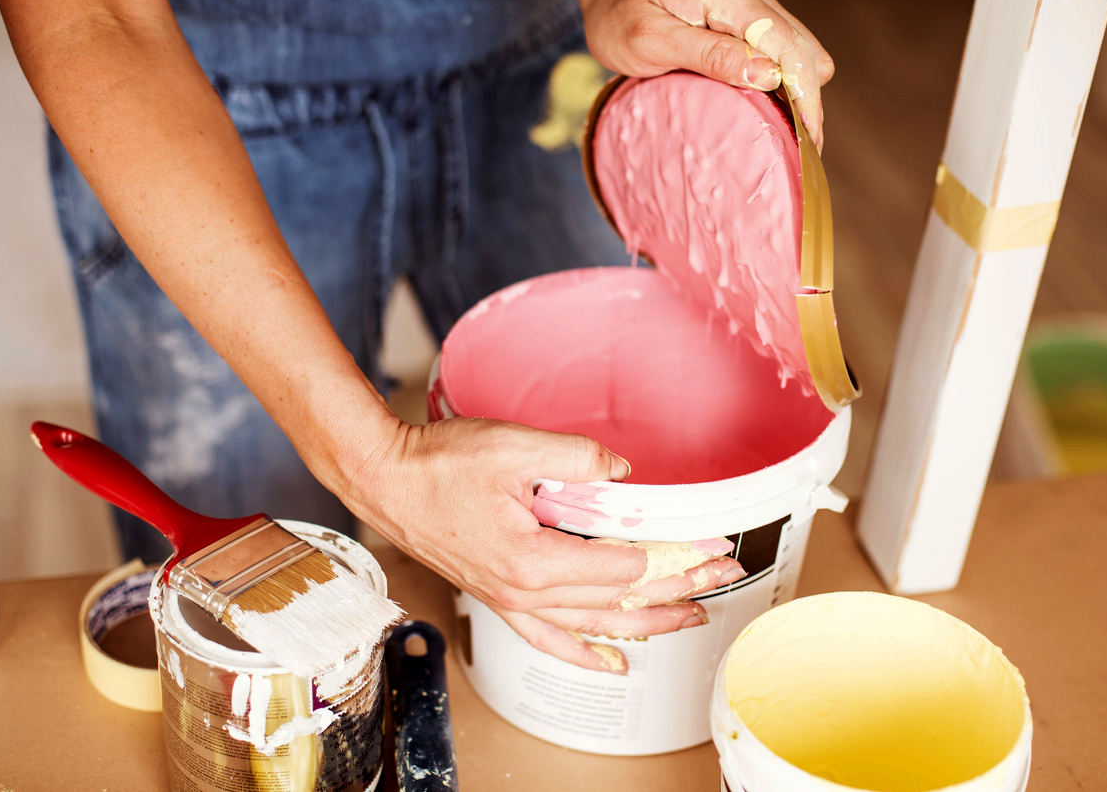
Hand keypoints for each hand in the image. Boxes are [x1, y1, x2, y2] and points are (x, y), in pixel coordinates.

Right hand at [344, 414, 745, 672]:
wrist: (384, 479)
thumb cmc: (437, 464)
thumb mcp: (514, 445)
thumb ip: (577, 457)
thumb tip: (622, 473)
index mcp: (533, 560)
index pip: (626, 569)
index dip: (676, 558)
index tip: (712, 548)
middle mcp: (524, 592)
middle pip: (619, 603)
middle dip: (678, 592)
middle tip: (722, 580)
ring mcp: (510, 600)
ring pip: (592, 626)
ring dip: (645, 625)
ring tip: (689, 619)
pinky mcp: (499, 597)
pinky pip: (549, 639)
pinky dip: (584, 652)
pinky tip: (611, 661)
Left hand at [574, 0, 834, 149]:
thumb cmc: (622, 15)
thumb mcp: (653, 40)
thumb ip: (710, 54)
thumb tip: (768, 75)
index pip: (787, 46)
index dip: (805, 95)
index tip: (807, 139)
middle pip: (804, 52)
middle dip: (810, 102)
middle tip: (803, 152)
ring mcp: (754, 10)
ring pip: (800, 53)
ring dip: (801, 96)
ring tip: (794, 140)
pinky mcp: (749, 24)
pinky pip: (783, 54)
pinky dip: (786, 85)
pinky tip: (777, 114)